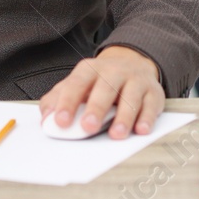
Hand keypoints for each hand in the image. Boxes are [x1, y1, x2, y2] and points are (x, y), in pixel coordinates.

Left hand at [38, 46, 163, 139]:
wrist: (132, 63)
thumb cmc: (99, 82)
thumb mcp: (76, 85)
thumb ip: (57, 100)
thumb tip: (45, 120)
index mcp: (90, 70)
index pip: (77, 83)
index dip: (68, 102)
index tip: (60, 121)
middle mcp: (114, 72)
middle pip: (105, 88)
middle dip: (96, 108)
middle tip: (88, 127)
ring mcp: (135, 80)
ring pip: (130, 97)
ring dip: (124, 117)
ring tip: (116, 134)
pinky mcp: (153, 92)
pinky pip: (151, 105)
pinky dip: (147, 118)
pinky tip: (141, 129)